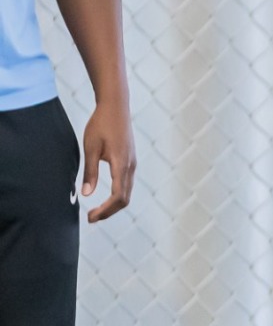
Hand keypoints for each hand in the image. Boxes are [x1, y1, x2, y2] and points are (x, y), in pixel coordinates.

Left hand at [80, 95, 134, 222]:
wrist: (116, 107)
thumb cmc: (101, 125)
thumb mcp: (90, 148)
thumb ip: (90, 172)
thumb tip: (87, 194)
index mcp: (121, 165)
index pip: (118, 197)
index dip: (105, 210)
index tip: (91, 217)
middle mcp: (131, 167)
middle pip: (125, 199)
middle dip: (109, 211)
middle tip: (91, 218)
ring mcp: (132, 164)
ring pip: (127, 192)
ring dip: (113, 204)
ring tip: (96, 210)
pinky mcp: (130, 161)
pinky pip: (127, 184)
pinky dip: (117, 195)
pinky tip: (105, 195)